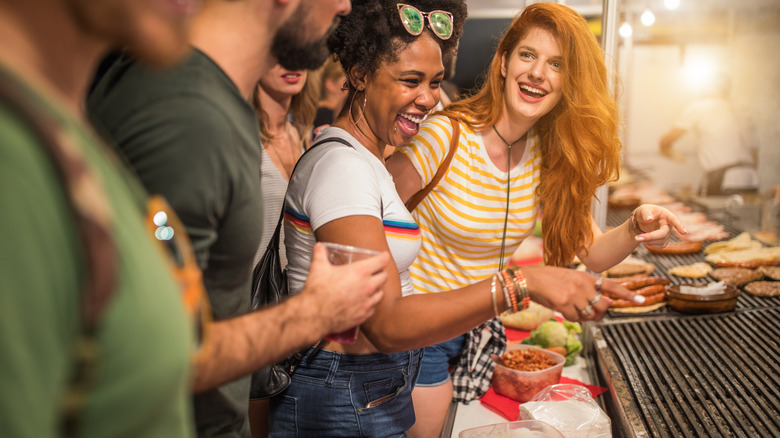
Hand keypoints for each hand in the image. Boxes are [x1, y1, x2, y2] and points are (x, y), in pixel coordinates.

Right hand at [300, 242, 388, 334]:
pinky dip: (369, 304)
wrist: (315, 315)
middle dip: (380, 273)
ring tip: (369, 287)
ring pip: (380, 293)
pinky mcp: (363, 315)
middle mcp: (367, 286)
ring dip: (376, 289)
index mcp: (360, 272)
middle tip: (374, 272)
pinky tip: (363, 302)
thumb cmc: (318, 292)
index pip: (381, 261)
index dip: (383, 256)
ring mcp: (367, 302)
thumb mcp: (318, 267)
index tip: (383, 256)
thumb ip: (320, 254)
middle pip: (384, 276)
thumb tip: (319, 247)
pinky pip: (372, 308)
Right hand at [522, 267, 644, 321]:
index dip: (627, 294)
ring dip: (582, 317)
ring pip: (589, 315)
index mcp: (586, 277)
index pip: (612, 286)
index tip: (641, 300)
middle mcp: (584, 285)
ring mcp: (575, 295)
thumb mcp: (571, 279)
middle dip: (597, 314)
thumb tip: (602, 307)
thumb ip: (588, 290)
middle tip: (588, 313)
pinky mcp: (565, 304)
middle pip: (602, 307)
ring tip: (571, 309)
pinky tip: (562, 309)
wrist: (530, 280)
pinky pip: (575, 318)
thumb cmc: (548, 279)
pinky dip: (570, 318)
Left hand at [631, 204, 686, 248]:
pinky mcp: (664, 240)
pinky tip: (645, 240)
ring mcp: (667, 233)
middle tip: (637, 238)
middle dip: (650, 237)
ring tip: (638, 236)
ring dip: (648, 240)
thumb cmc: (644, 213)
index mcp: (665, 215)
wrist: (641, 221)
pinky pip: (660, 246)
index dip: (679, 226)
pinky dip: (650, 244)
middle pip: (663, 234)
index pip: (673, 220)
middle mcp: (668, 225)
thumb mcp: (643, 210)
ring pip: (661, 241)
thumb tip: (649, 219)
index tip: (684, 232)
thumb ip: (645, 213)